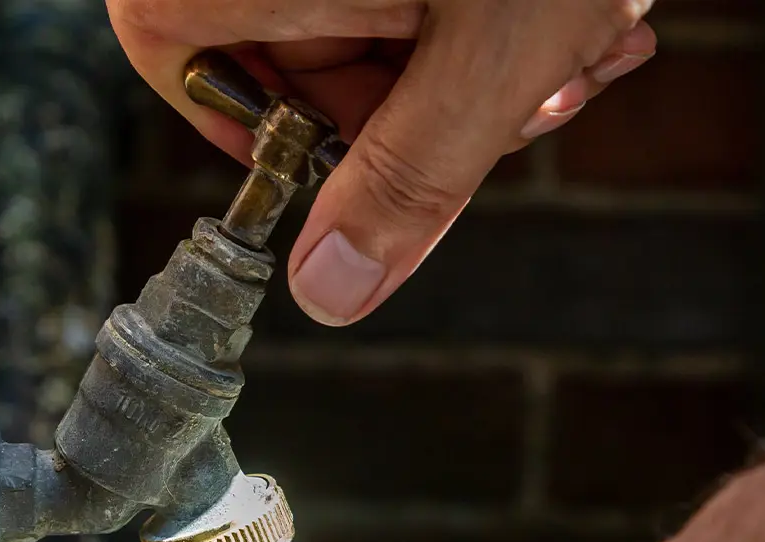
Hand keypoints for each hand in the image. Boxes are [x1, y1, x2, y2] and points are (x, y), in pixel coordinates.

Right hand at [107, 0, 660, 325]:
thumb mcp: (491, 53)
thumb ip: (409, 179)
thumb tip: (329, 291)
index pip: (173, 42)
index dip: (255, 124)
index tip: (341, 164)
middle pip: (297, 32)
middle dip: (419, 96)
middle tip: (522, 108)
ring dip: (481, 52)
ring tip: (591, 43)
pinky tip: (590, 10)